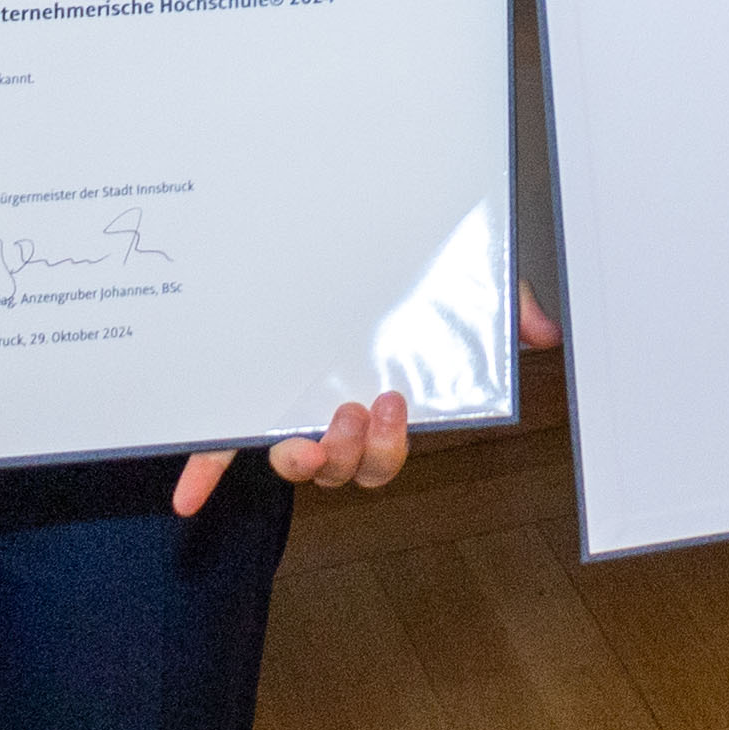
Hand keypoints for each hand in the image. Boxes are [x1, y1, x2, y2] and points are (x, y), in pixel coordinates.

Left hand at [168, 286, 562, 516]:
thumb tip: (543, 332)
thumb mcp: (457, 277)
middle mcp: (332, 412)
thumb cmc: (400, 267)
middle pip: (346, 468)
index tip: (393, 400)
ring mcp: (286, 408)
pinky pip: (218, 448)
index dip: (388, 445)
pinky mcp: (239, 400)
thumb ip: (500, 303)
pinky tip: (185, 502)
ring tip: (303, 436)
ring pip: (294, 461)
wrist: (333, 226)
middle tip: (354, 408)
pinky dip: (202, 479)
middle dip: (355, 454)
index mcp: (378, 397)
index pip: (386, 451)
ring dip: (300, 462)